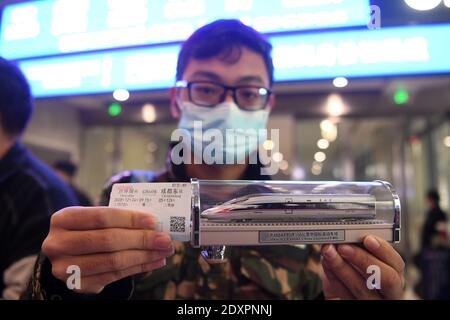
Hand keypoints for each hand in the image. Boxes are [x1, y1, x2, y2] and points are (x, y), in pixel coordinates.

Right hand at [42, 207, 173, 293]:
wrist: (68, 255)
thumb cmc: (89, 230)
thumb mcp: (94, 219)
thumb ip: (118, 218)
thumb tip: (154, 223)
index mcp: (64, 219)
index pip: (102, 217)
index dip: (130, 219)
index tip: (154, 221)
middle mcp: (59, 244)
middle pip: (108, 240)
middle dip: (142, 239)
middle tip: (165, 239)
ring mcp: (66, 268)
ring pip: (113, 261)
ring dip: (144, 256)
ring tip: (164, 250)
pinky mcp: (78, 285)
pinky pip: (115, 276)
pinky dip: (139, 268)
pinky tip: (155, 261)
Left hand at [320, 235, 404, 299]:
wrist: (341, 294)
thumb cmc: (355, 272)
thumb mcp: (360, 258)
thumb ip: (358, 248)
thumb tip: (345, 236)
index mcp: (395, 275)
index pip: (396, 263)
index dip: (383, 250)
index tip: (367, 238)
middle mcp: (389, 292)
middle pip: (386, 278)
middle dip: (363, 259)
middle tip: (344, 247)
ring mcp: (372, 302)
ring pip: (362, 289)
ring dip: (342, 267)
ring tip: (329, 252)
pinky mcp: (353, 305)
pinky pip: (344, 295)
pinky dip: (333, 278)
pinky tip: (327, 266)